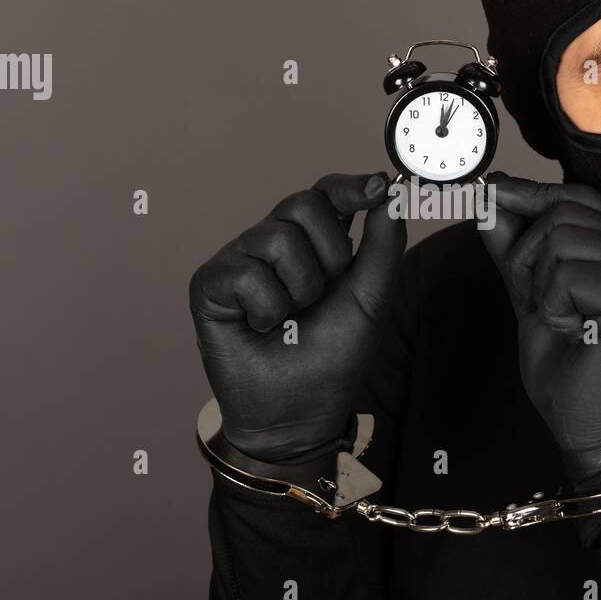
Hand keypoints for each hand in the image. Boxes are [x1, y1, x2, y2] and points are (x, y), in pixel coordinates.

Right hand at [188, 171, 405, 461]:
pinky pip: (246, 272)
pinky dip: (267, 308)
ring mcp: (240, 260)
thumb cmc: (332, 358)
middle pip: (304, 204)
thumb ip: (383, 247)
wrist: (298, 413)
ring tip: (291, 318)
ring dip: (299, 289)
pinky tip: (261, 327)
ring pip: (276, 237)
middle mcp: (274, 243)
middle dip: (330, 255)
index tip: (379, 187)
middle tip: (322, 297)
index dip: (351, 186)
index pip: (327, 194)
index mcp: (314, 243)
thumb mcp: (371, 299)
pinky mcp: (210, 283)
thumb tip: (390, 195)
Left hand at [480, 171, 600, 481]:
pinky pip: (568, 273)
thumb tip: (493, 196)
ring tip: (563, 322)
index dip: (532, 193)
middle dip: (528, 254)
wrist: (597, 435)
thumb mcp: (535, 296)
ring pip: (563, 237)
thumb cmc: (573, 374)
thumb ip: (517, 248)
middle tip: (538, 303)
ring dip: (541, 284)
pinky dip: (554, 306)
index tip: (493, 190)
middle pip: (566, 210)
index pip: (581, 198)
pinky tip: (576, 334)